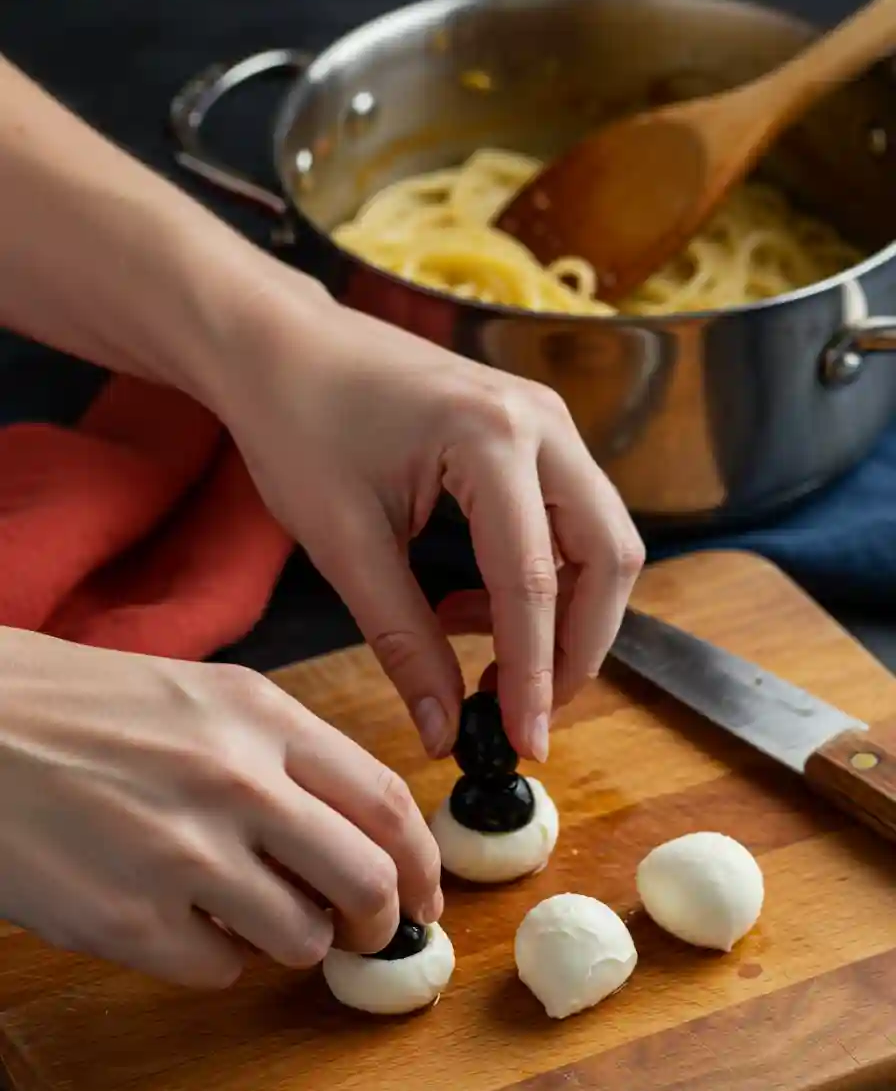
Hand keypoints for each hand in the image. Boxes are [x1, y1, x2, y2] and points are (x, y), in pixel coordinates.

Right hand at [0, 629, 441, 986]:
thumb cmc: (86, 708)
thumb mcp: (205, 698)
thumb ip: (288, 758)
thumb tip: (360, 835)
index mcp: (261, 717)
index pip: (386, 803)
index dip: (422, 863)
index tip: (427, 895)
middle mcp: (236, 782)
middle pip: (367, 882)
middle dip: (380, 921)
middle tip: (364, 932)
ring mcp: (182, 854)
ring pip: (299, 939)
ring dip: (290, 940)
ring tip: (246, 912)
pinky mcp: (128, 921)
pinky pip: (218, 970)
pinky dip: (214, 956)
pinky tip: (176, 917)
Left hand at [212, 285, 644, 762]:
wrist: (282, 346)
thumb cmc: (298, 425)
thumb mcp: (343, 543)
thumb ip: (403, 640)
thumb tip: (443, 729)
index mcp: (490, 437)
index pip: (534, 580)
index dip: (536, 674)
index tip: (525, 743)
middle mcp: (541, 421)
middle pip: (608, 557)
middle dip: (577, 647)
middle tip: (525, 709)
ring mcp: (547, 420)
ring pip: (601, 540)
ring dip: (563, 615)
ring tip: (483, 658)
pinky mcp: (536, 432)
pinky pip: (572, 520)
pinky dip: (543, 579)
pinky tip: (473, 605)